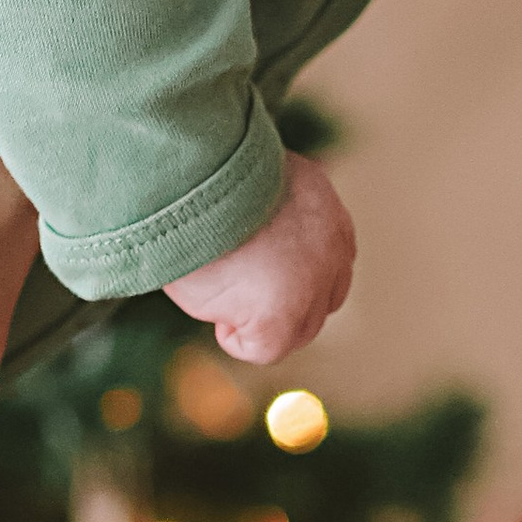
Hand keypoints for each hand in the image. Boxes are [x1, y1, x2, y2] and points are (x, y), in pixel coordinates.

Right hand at [164, 150, 356, 363]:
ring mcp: (311, 285)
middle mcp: (330, 248)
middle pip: (320, 303)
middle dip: (282, 305)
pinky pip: (263, 349)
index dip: (294, 276)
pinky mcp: (281, 317)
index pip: (329, 264)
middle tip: (235, 287)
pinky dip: (234, 336)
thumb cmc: (205, 173)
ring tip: (217, 278)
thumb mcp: (253, 183)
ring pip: (297, 331)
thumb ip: (270, 213)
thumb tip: (254, 244)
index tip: (259, 274)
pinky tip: (213, 298)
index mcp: (325, 210)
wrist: (191, 173)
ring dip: (256, 317)